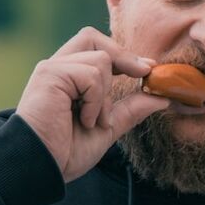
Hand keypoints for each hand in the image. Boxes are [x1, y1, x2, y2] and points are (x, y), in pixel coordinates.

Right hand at [16, 27, 168, 182]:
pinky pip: (91, 75)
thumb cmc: (66, 152)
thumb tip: (162, 98)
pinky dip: (95, 101)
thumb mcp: (107, 128)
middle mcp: (57, 67)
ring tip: (93, 120)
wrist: (42, 167)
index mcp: (67, 77)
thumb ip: (131, 110)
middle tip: (144, 72)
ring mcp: (52, 69)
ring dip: (106, 95)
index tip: (148, 68)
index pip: (95, 48)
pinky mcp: (50, 75)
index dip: (124, 54)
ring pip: (100, 59)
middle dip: (122, 55)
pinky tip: (83, 119)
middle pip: (92, 37)